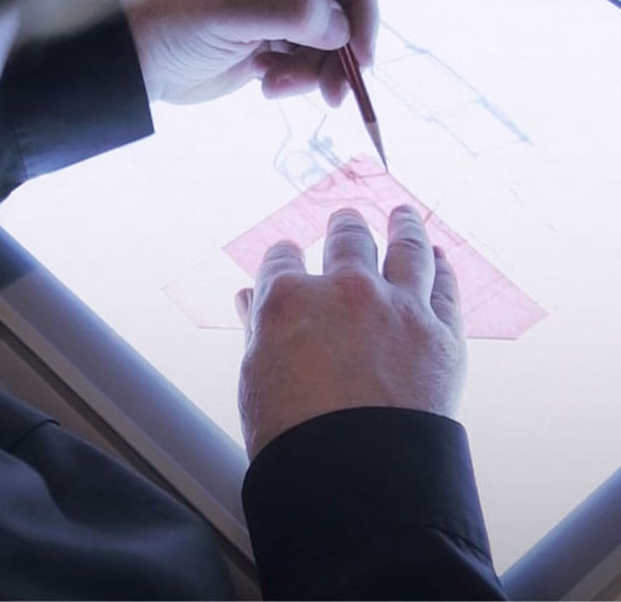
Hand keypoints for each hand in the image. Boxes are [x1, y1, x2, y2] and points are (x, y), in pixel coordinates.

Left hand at [123, 0, 377, 104]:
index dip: (361, 9)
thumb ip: (293, 10)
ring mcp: (280, 3)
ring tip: (276, 85)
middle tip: (332, 94)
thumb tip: (342, 29)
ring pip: (326, 40)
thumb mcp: (232, 5)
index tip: (362, 56)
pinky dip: (295, 78)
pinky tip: (266, 83)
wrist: (137, 59)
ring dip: (313, 71)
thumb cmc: (173, 15)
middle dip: (339, 53)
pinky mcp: (272, 38)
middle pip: (341, 7)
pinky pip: (305, 60)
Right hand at [235, 205, 466, 459]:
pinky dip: (441, 269)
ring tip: (402, 213)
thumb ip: (256, 328)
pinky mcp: (440, 333)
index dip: (283, 258)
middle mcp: (345, 290)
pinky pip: (445, 286)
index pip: (282, 260)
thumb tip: (248, 299)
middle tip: (345, 220)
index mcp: (288, 301)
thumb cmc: (292, 437)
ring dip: (403, 225)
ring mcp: (397, 307)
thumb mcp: (257, 376)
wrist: (355, 480)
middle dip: (343, 227)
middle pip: (346, 239)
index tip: (288, 258)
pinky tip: (438, 259)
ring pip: (405, 245)